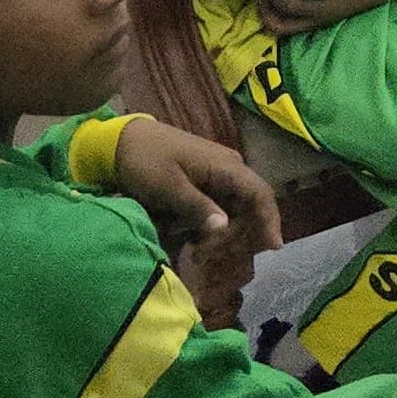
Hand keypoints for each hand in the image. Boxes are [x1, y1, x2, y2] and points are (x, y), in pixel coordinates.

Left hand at [111, 122, 283, 319]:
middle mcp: (229, 169)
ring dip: (220, 235)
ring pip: (233, 211)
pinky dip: (209, 227)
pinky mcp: (204, 182)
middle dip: (232, 236)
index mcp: (225, 166)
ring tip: (194, 252)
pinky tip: (191, 239)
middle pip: (247, 208)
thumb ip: (198, 207)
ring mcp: (217, 175)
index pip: (260, 194)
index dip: (270, 220)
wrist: (122, 141)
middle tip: (200, 256)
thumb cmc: (146, 161)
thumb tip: (224, 227)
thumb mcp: (169, 188)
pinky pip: (219, 208)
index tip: (274, 248)